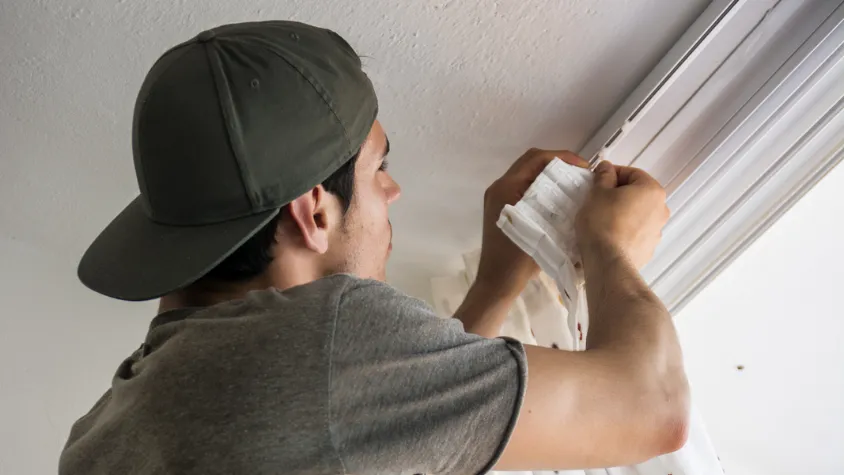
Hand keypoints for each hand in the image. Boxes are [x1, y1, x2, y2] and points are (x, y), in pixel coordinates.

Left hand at [476, 148, 589, 297]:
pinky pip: (522, 184)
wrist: (497, 282)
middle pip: (531, 161)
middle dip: (558, 162)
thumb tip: (580, 188)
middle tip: (580, 173)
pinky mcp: (500, 206)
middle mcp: (499, 187)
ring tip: (572, 182)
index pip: (537, 158)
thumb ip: (558, 205)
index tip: (584, 168)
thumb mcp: (543, 230)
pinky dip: (540, 184)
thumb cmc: (519, 260)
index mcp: (506, 188)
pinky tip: (557, 196)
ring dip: (549, 172)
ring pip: (527, 172)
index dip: (563, 158)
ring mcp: (497, 196)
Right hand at [576, 161, 669, 268]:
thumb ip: (604, 176)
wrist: (608, 262)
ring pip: (638, 214)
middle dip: (619, 194)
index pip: (633, 173)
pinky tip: (609, 235)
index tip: (598, 180)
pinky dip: (625, 230)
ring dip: (623, 212)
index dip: (613, 173)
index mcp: (652, 190)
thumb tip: (607, 168)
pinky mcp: (649, 249)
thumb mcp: (597, 192)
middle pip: (638, 194)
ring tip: (602, 219)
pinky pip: (636, 232)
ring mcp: (657, 231)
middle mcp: (661, 209)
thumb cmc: (602, 222)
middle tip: (599, 199)